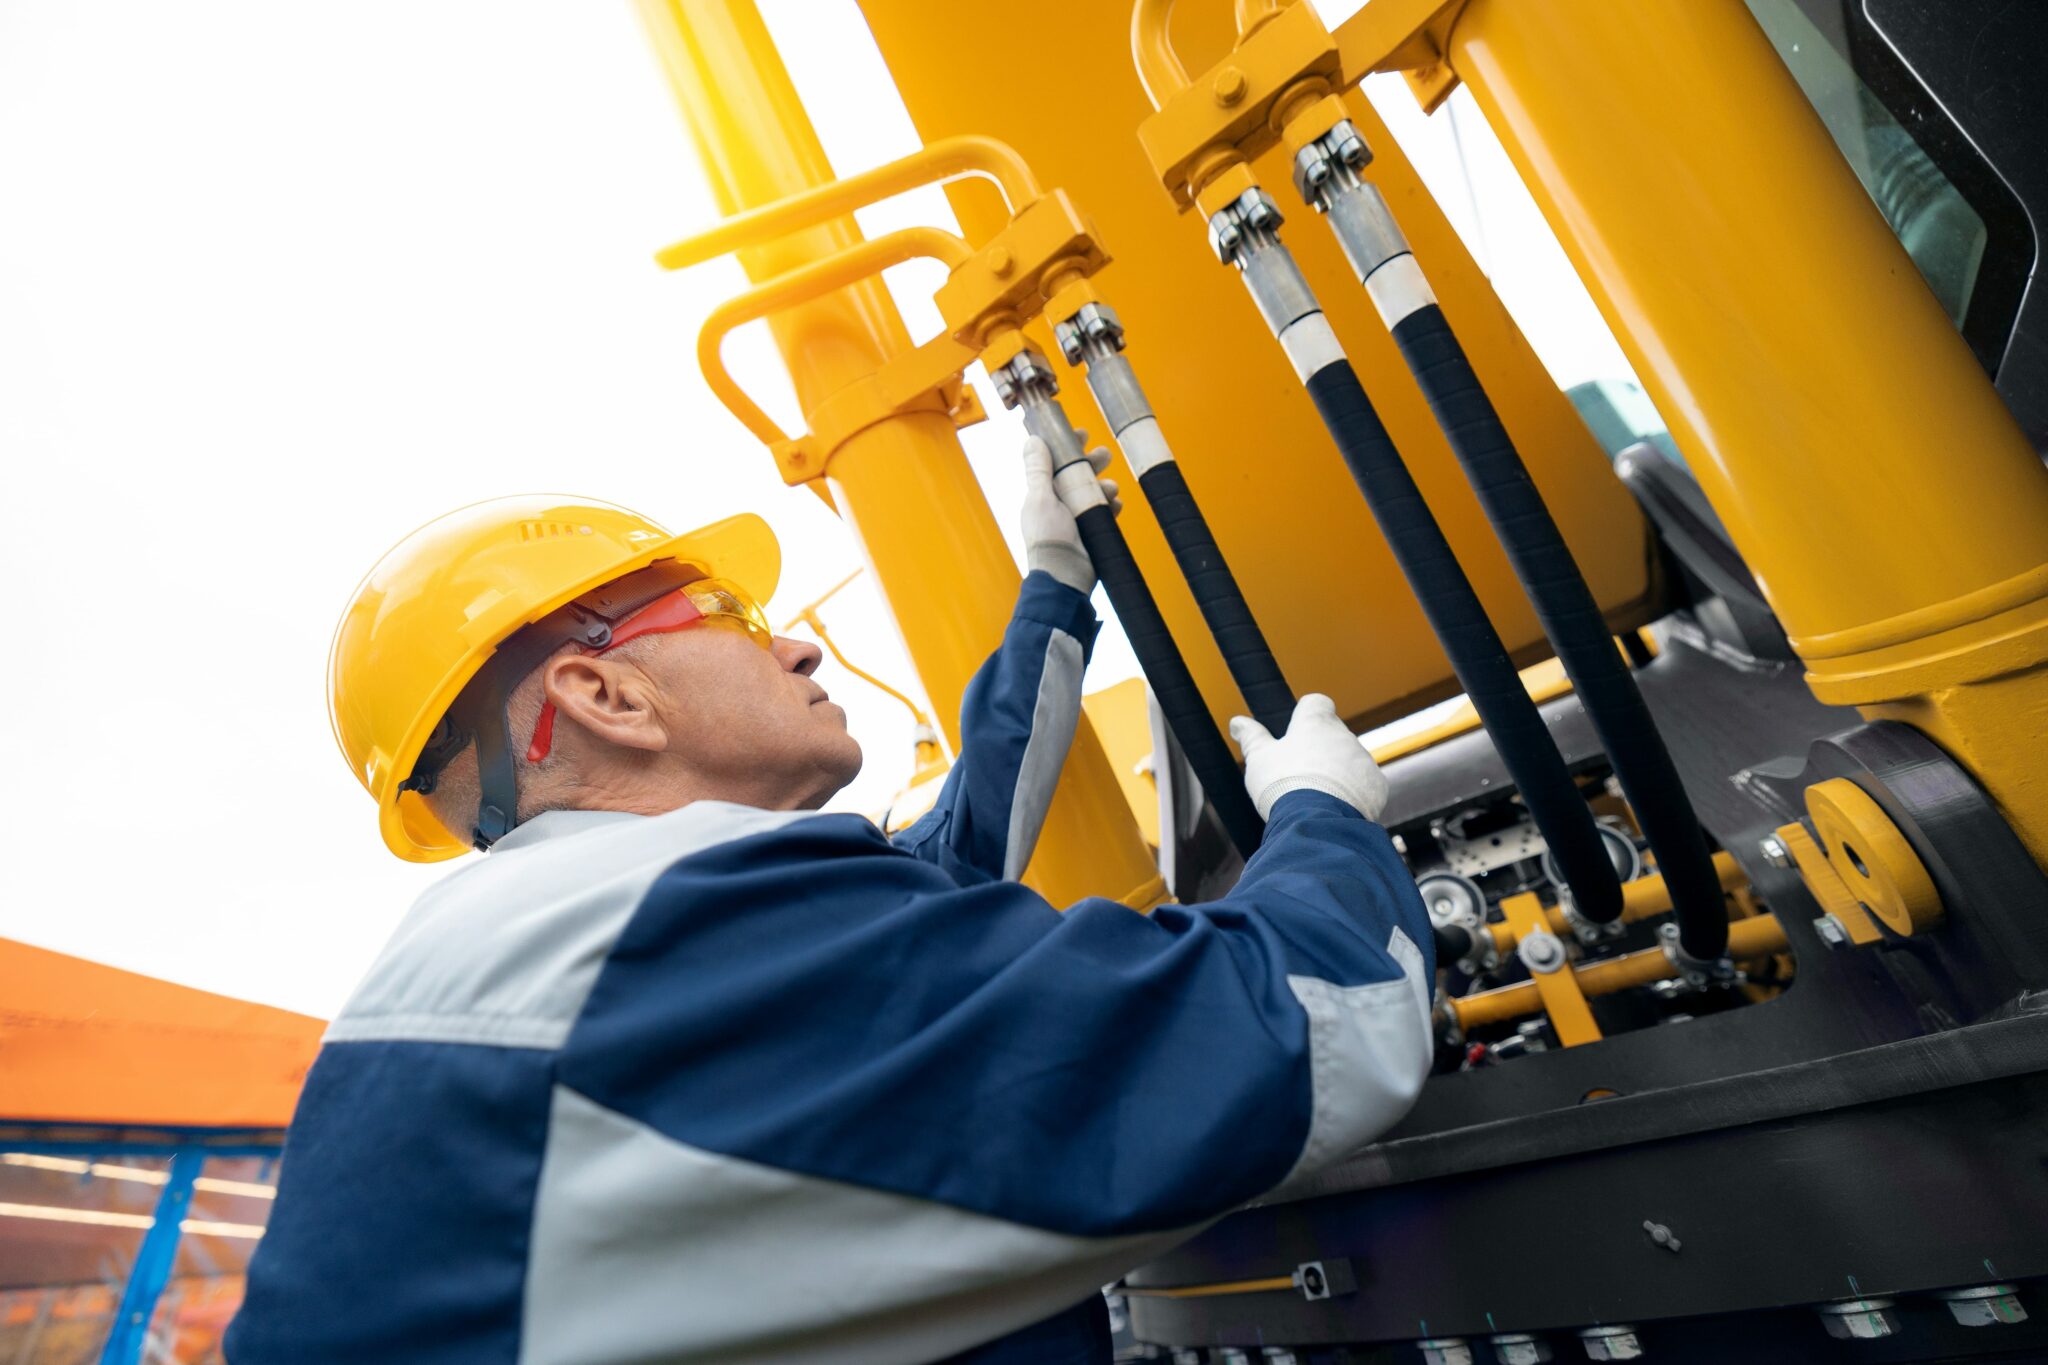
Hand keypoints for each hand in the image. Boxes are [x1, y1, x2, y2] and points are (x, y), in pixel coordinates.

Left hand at [1021, 434, 1118, 592]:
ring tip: (1110, 490)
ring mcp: (1076, 515)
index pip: (1054, 461)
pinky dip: (1112, 506)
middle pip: (1077, 472)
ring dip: (1104, 486)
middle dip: (1092, 462)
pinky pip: (1106, 509)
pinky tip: (1115, 506)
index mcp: (1042, 492)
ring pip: (1094, 490)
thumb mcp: (1041, 498)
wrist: (1066, 576)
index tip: (1081, 433)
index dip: (1067, 446)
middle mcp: (1058, 501)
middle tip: (1105, 455)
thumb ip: (1038, 470)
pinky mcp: (1092, 528)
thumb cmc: (1049, 538)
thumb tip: (1032, 440)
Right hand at [1229, 693, 1389, 821]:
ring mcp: (1363, 760)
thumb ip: (1251, 737)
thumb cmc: (1283, 786)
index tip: (1297, 731)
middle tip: (1300, 775)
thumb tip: (1237, 722)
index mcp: (1315, 722)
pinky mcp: (1377, 786)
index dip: (1306, 714)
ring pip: (1350, 761)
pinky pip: (1365, 785)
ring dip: (1337, 773)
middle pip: (1332, 736)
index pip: (1316, 703)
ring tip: (1316, 797)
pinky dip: (1354, 794)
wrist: (1316, 822)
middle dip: (1320, 751)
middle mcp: (1344, 735)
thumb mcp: (1259, 759)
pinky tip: (1335, 808)